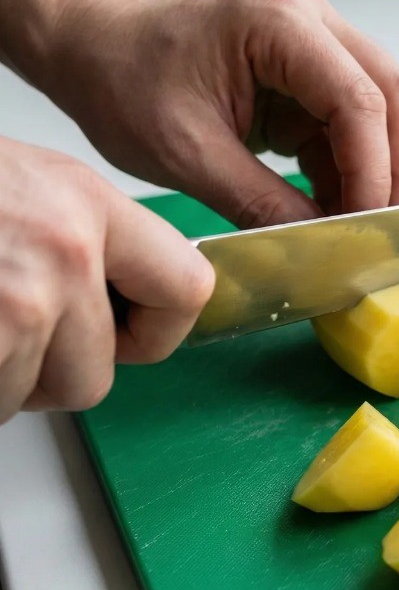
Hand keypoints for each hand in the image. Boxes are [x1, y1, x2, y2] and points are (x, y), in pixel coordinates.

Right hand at [0, 137, 213, 421]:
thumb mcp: (27, 185)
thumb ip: (87, 238)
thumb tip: (124, 296)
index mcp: (88, 203)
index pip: (189, 289)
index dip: (156, 331)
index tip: (126, 334)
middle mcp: (68, 249)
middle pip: (103, 371)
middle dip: (57, 371)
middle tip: (13, 333)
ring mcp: (23, 299)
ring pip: (47, 393)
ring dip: (9, 378)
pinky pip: (1, 405)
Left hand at [41, 0, 398, 227]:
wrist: (96, 51)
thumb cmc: (124, 80)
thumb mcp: (188, 154)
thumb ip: (260, 202)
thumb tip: (321, 244)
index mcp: (277, 24)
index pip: (359, 100)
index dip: (374, 171)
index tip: (367, 226)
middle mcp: (312, 23)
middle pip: (394, 97)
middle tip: (389, 231)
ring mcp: (318, 47)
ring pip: (388, 111)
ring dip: (384, 172)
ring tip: (362, 226)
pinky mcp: (313, 78)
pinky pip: (357, 128)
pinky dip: (356, 173)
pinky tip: (337, 210)